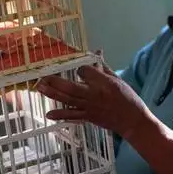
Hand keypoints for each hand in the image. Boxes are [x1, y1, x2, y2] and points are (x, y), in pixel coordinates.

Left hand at [35, 62, 153, 139]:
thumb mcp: (117, 79)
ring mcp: (90, 107)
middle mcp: (94, 94)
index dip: (80, 68)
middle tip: (43, 77)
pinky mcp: (88, 117)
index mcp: (103, 83)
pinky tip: (49, 114)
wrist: (132, 120)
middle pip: (71, 87)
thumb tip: (97, 52)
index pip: (85, 71)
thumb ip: (104, 67)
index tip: (80, 68)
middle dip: (56, 82)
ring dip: (53, 94)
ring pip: (68, 100)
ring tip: (40, 88)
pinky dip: (61, 115)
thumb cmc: (127, 98)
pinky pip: (73, 116)